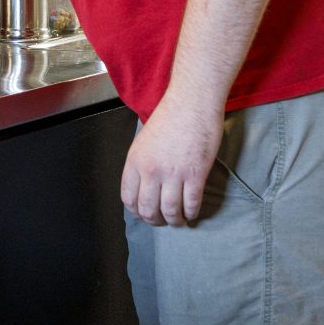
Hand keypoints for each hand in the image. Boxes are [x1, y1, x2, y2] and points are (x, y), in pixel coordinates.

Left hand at [119, 94, 224, 226]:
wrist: (191, 103)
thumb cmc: (169, 118)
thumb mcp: (143, 141)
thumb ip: (141, 164)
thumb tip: (145, 186)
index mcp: (134, 161)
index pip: (128, 198)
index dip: (136, 211)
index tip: (144, 213)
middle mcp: (150, 170)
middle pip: (147, 209)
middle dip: (155, 221)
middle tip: (163, 221)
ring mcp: (173, 174)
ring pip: (170, 211)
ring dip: (175, 221)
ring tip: (179, 221)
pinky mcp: (195, 174)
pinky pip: (191, 203)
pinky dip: (191, 213)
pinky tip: (192, 213)